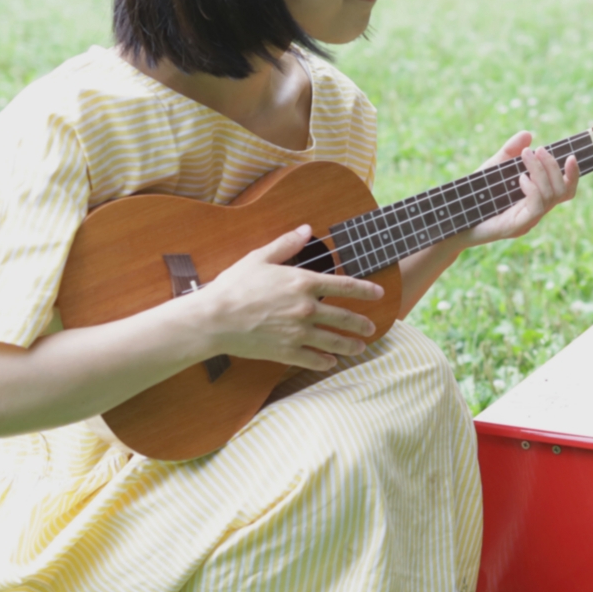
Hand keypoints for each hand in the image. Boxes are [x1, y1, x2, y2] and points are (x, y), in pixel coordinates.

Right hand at [192, 225, 384, 370]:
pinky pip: (313, 360)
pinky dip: (325, 362)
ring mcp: (298, 333)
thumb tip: (306, 229)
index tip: (379, 294)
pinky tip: (331, 363)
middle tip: (372, 328)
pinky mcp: (286, 352)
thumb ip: (286, 244)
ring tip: (360, 348)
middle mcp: (306, 309)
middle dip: (361, 324)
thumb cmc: (234, 286)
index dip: (366, 290)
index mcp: (303, 283)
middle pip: (345, 318)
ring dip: (350, 346)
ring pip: (334, 342)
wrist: (213, 319)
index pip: (346, 287)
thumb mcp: (260, 258)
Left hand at [456, 131, 579, 247]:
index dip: (573, 175)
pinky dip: (532, 188)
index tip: (571, 155)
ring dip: (541, 172)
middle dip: (552, 166)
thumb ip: (510, 152)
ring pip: (550, 196)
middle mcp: (536, 212)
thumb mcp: (493, 167)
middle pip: (562, 191)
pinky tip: (520, 178)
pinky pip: (536, 207)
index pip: (565, 190)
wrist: (454, 218)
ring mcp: (528, 222)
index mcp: (536, 200)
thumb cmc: (475, 195)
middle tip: (537, 149)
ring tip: (526, 155)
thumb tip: (528, 134)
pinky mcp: (517, 227)